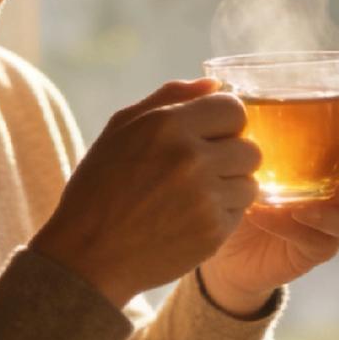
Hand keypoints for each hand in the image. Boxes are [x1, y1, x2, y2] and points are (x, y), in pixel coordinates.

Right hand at [30, 79, 261, 307]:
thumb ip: (170, 97)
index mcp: (168, 124)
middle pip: (249, 147)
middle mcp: (191, 158)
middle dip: (231, 155)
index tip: (211, 135)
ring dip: (230, 186)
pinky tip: (192, 217)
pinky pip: (240, 212)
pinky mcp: (213, 232)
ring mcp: (205, 198)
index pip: (234, 108)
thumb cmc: (100, 186)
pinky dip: (222, 214)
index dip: (224, 122)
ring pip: (250, 181)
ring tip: (196, 194)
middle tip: (203, 169)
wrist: (88, 256)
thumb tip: (214, 83)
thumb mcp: (121, 128)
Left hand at [199, 133, 338, 315]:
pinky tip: (272, 218)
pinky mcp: (315, 250)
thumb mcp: (236, 150)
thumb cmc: (233, 179)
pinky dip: (300, 230)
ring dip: (329, 214)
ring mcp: (327, 223)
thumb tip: (216, 80)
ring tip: (301, 208)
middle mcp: (334, 190)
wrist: (219, 233)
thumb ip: (240, 122)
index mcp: (326, 159)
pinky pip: (320, 242)